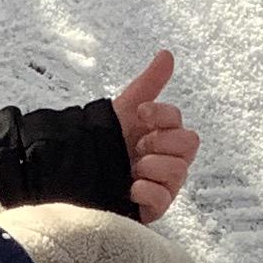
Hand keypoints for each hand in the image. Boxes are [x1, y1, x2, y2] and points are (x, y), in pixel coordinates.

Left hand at [112, 49, 197, 217]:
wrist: (73, 173)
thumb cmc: (104, 142)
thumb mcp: (124, 110)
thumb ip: (148, 84)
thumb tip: (167, 54)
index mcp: (163, 136)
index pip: (179, 121)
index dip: (161, 115)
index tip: (140, 113)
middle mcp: (168, 160)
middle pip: (189, 145)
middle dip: (161, 141)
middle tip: (137, 146)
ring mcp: (162, 186)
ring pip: (179, 172)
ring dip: (152, 166)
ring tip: (131, 168)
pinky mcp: (151, 208)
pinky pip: (163, 200)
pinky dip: (148, 191)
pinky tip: (131, 187)